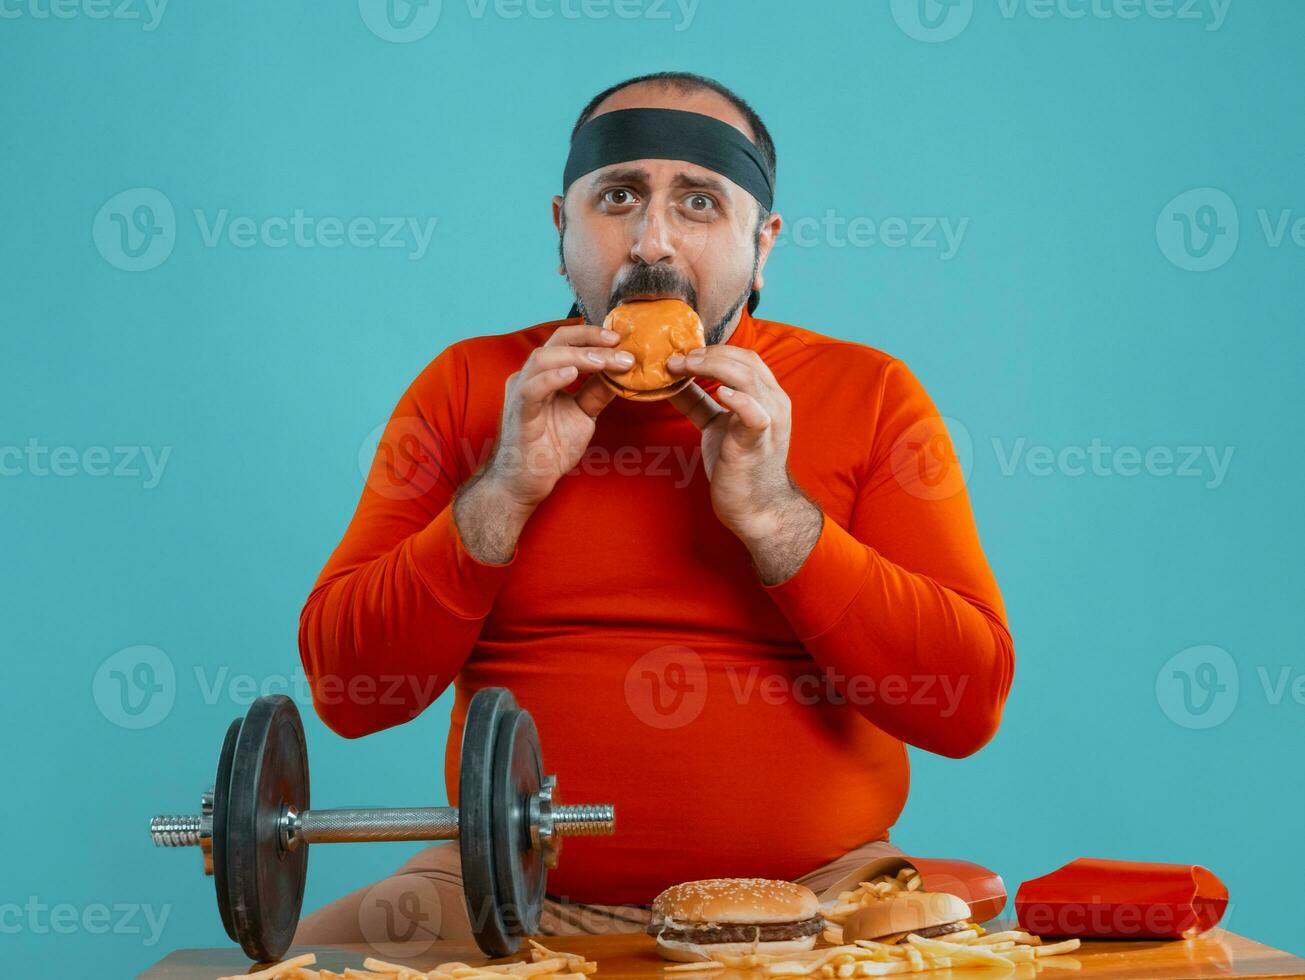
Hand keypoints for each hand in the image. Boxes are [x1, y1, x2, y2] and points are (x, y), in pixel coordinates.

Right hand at [484, 323, 633, 509]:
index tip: (620, 339)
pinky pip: (531, 389)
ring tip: (603, 361)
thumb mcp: (583, 414)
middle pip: (557, 342)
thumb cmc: (549, 448)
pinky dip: (551, 379)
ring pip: (544, 359)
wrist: (527, 482)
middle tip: (617, 345)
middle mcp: (530, 377)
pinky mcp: (519, 413)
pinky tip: (571, 375)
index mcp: (544, 374)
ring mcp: (521, 393)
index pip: (567, 341)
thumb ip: (597, 392)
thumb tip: (621, 371)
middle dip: (589, 339)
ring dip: (578, 357)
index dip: (592, 336)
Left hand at [666, 345, 814, 546]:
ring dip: (713, 367)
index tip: (682, 354)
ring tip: (685, 368)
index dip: (713, 350)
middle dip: (707, 354)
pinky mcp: (759, 442)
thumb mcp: (716, 426)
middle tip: (676, 359)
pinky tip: (721, 395)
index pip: (744, 357)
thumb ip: (700, 402)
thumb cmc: (739, 467)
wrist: (756, 508)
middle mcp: (774, 402)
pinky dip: (739, 400)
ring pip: (748, 378)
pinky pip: (755, 414)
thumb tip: (671, 383)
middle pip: (745, 361)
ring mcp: (770, 421)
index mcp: (767, 396)